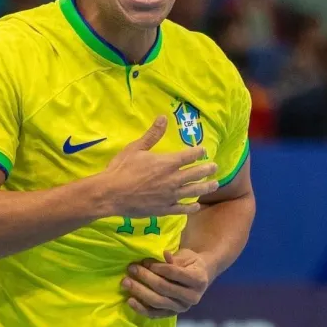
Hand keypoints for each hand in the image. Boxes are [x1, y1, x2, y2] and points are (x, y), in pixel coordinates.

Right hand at [99, 116, 217, 217]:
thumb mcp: (136, 148)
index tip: (203, 150)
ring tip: (215, 185)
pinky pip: (182, 208)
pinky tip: (196, 205)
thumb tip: (163, 117)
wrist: (111, 194)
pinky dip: (191, 207)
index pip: (189, 156)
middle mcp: (172, 179)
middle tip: (215, 167)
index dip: (198, 152)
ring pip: (193, 191)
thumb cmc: (121, 168)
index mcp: (167, 163)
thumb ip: (152, 134)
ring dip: (205, 187)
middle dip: (207, 169)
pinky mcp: (164, 209)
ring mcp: (170, 196)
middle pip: (196, 174)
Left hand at [122, 249, 210, 318]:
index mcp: (198, 280)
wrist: (198, 277)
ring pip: (158, 302)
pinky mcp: (171, 314)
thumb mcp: (186, 257)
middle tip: (131, 268)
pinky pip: (155, 314)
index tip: (144, 261)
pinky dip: (141, 308)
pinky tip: (130, 300)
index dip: (158, 267)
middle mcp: (192, 297)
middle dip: (145, 277)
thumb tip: (163, 254)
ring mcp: (181, 308)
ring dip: (140, 292)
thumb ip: (174, 258)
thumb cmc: (190, 263)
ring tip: (126, 282)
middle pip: (164, 288)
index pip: (175, 273)